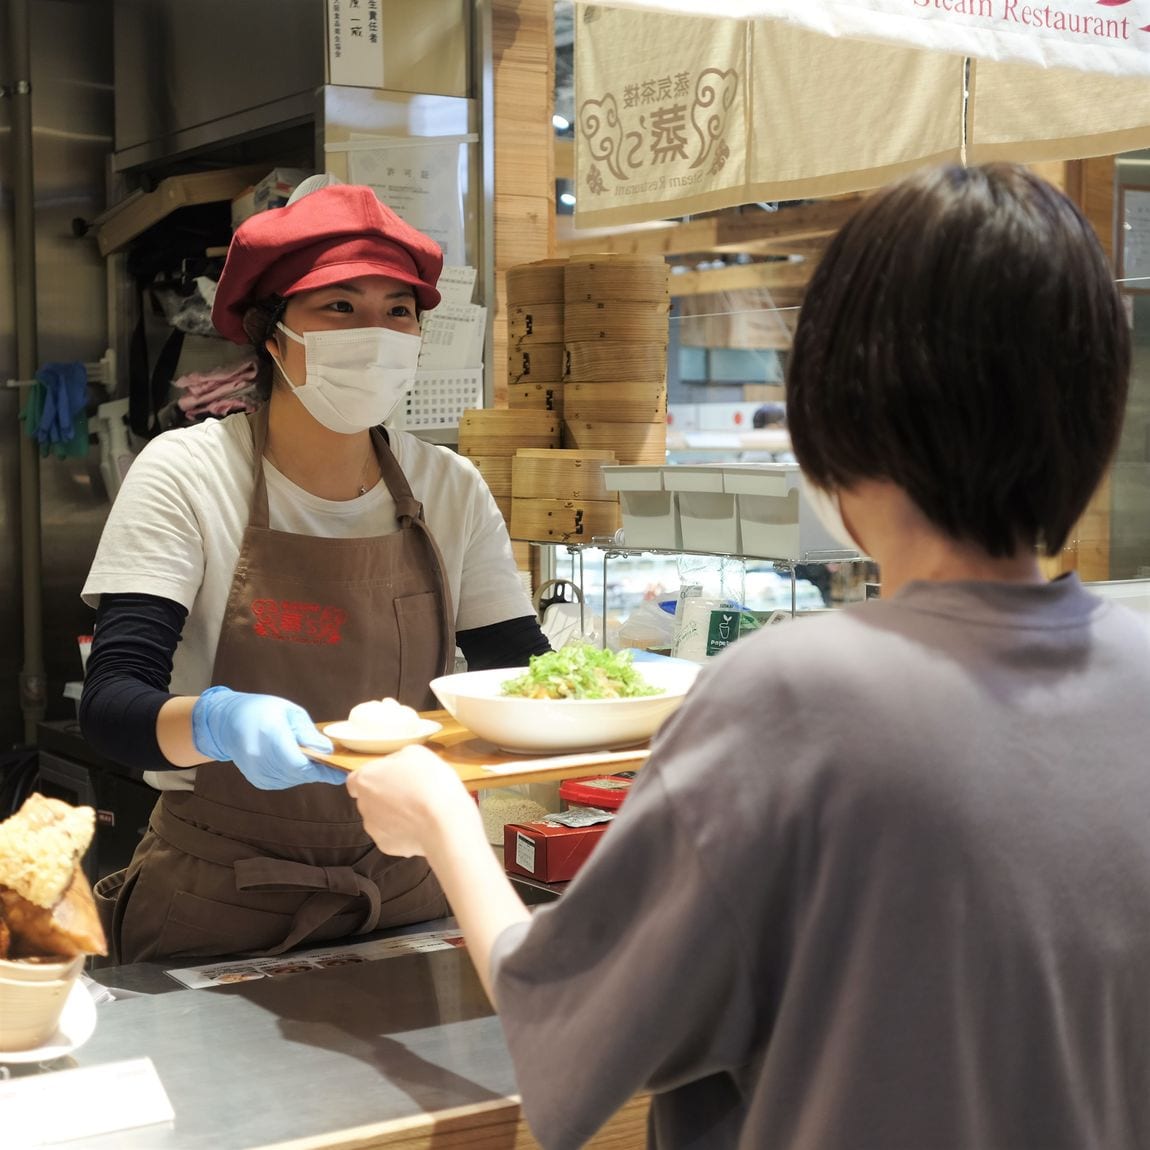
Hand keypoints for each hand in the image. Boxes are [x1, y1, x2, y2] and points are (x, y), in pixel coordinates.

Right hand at [191, 685, 344, 789]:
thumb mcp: (289, 712)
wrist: (227, 722)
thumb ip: (308, 733)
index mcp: (270, 735)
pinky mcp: (257, 780)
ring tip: (316, 759)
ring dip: (308, 772)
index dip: (322, 769)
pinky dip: (295, 774)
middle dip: (319, 770)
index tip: (340, 771)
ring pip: (293, 779)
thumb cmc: (261, 710)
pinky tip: (297, 761)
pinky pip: (284, 781)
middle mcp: (260, 757)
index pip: (299, 762)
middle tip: (335, 764)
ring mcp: (257, 771)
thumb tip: (327, 750)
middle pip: (299, 773)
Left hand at [346, 744, 476, 857]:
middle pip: (370, 799)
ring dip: (394, 815)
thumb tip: (393, 767)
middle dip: (386, 796)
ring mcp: (373, 828)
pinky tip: (421, 826)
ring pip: (380, 818)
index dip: (372, 779)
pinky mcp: (386, 846)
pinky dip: (403, 832)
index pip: (355, 780)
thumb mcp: (416, 753)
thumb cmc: (429, 781)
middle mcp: (363, 804)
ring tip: (420, 811)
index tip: (389, 779)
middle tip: (411, 792)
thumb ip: (397, 759)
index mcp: (366, 779)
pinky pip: (392, 836)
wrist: (443, 822)